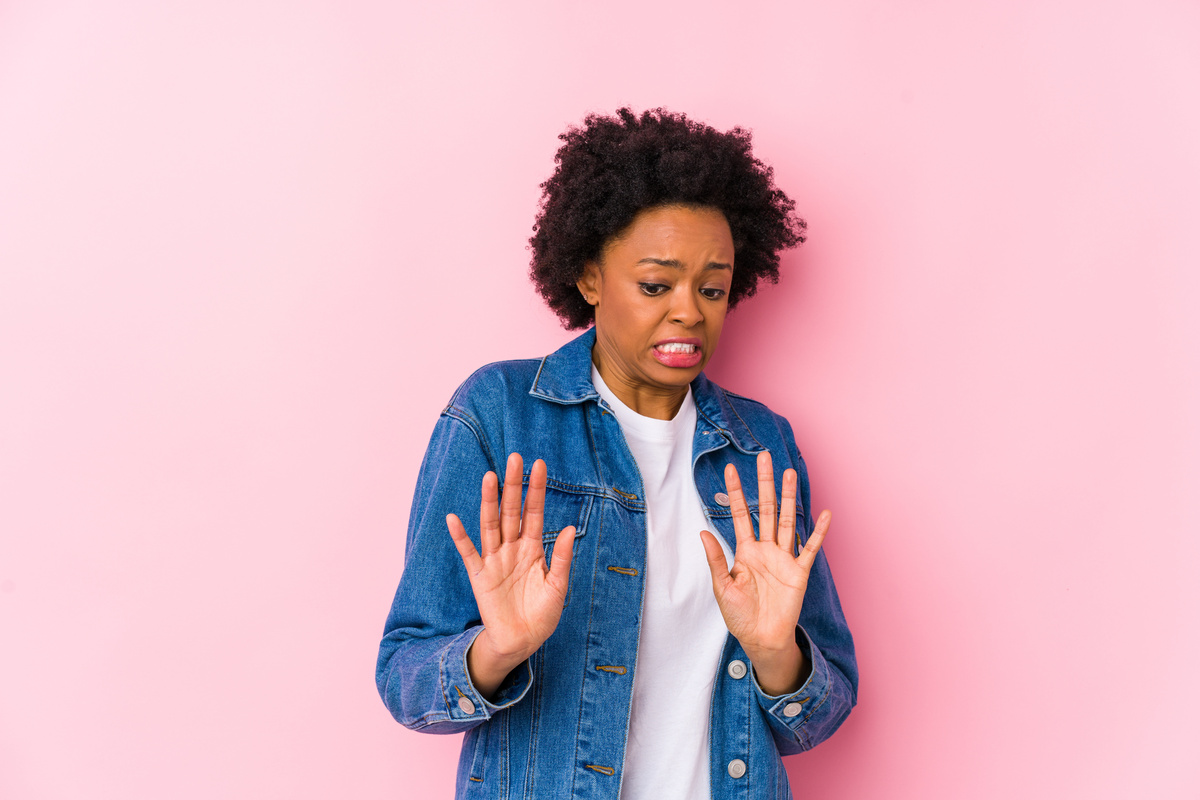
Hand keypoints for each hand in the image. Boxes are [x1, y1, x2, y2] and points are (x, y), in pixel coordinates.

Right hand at [447, 453, 575, 666]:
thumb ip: (562, 557)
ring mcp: (495, 560)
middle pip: (511, 511)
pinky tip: (453, 519)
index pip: (534, 513)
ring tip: (490, 477)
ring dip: (490, 501)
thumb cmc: (542, 614)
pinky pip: (468, 553)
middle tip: (514, 458)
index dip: (536, 490)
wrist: (523, 642)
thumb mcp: (558, 585)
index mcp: (534, 549)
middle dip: (514, 486)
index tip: (538, 465)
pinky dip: (460, 537)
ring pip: (491, 525)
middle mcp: (513, 549)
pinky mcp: (480, 576)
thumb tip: (571, 528)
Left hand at [699, 451, 830, 661]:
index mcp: (745, 551)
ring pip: (788, 521)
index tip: (730, 470)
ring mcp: (783, 559)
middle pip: (767, 509)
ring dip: (790, 497)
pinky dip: (819, 532)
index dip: (736, 493)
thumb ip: (716, 559)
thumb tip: (702, 531)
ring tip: (790, 474)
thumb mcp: (722, 587)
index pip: (740, 514)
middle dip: (765, 483)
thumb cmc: (739, 615)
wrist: (761, 639)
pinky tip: (825, 514)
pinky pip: (810, 548)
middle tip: (765, 457)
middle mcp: (765, 549)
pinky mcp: (799, 572)